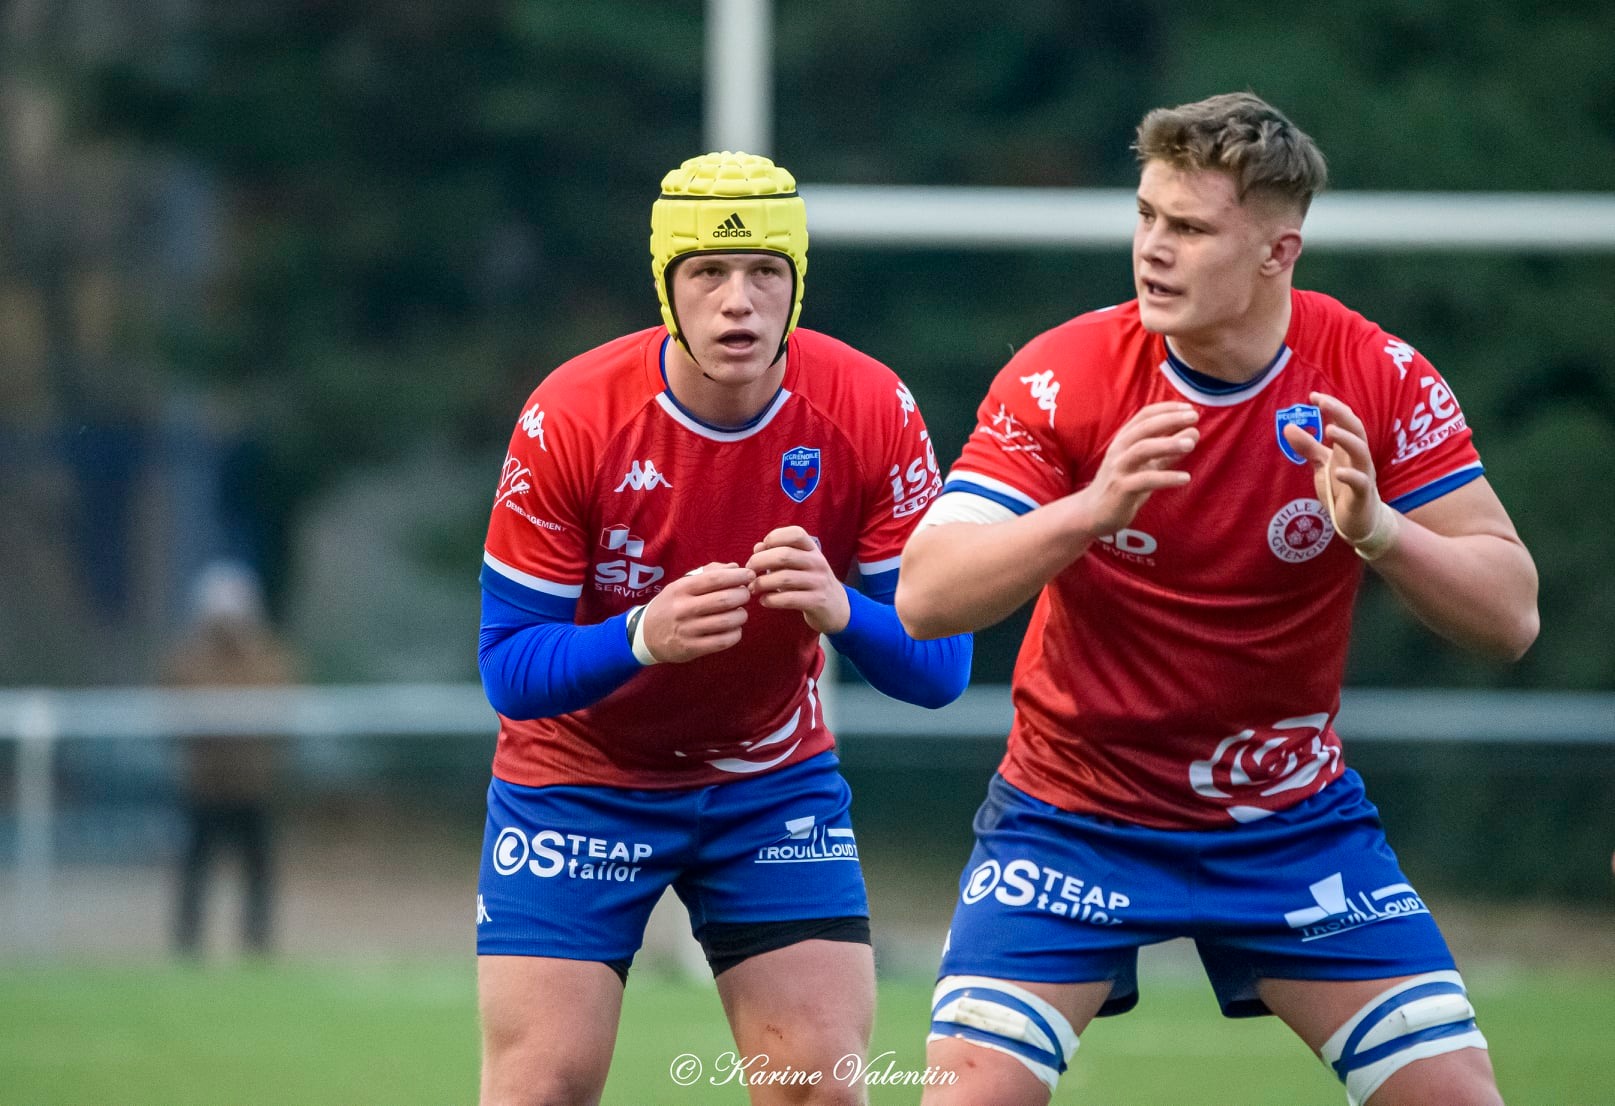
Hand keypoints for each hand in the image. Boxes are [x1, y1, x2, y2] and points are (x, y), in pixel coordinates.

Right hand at [638, 563, 754, 662]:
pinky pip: (722, 642)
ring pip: (726, 622)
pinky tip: (735, 629)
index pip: (714, 579)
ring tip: (741, 612)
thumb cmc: (670, 605)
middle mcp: (683, 608)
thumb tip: (735, 567)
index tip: (749, 575)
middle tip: (746, 594)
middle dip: (742, 595)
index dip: (737, 576)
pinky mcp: (691, 648)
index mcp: (681, 589)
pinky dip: (735, 634)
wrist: (645, 635)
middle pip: (723, 600)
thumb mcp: (681, 585)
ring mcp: (687, 630)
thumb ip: (708, 573)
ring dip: (741, 615)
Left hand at [745, 526, 849, 633]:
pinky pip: (789, 599)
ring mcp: (819, 582)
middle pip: (785, 555)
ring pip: (784, 578)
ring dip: (762, 583)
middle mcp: (817, 562)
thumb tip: (757, 547)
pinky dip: (771, 600)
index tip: (761, 549)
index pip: (795, 533)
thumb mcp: (798, 564)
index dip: (774, 537)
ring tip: (753, 588)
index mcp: (813, 549)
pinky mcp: (816, 601)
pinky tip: (763, 601)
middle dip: (760, 561)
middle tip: (749, 571)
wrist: (837, 607)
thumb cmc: (809, 581)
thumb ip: (777, 553)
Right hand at [1070, 402, 1198, 536]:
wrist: (1094, 512)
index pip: (1144, 416)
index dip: (1167, 409)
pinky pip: (1145, 480)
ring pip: (1142, 449)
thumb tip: (1193, 433)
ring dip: (1168, 444)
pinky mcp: (1121, 489)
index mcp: (1124, 440)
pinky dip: (1167, 478)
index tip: (1189, 408)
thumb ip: (1167, 451)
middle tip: (1194, 417)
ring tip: (1191, 444)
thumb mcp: (1146, 465)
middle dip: (1170, 419)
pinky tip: (1185, 478)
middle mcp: (1119, 450)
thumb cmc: (1124, 485)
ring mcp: (1119, 468)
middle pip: (1144, 427)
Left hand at [1282, 392, 1394, 554]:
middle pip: (1356, 429)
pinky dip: (1351, 476)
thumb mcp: (1321, 466)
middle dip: (1341, 413)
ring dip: (1347, 440)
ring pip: (1361, 452)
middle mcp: (1359, 458)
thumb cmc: (1341, 489)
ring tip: (1330, 430)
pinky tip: (1337, 472)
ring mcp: (1363, 475)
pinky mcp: (1363, 495)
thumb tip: (1288, 427)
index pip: (1345, 421)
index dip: (1332, 407)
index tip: (1313, 396)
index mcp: (1349, 449)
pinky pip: (1360, 483)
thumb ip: (1308, 447)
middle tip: (1322, 402)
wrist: (1359, 522)